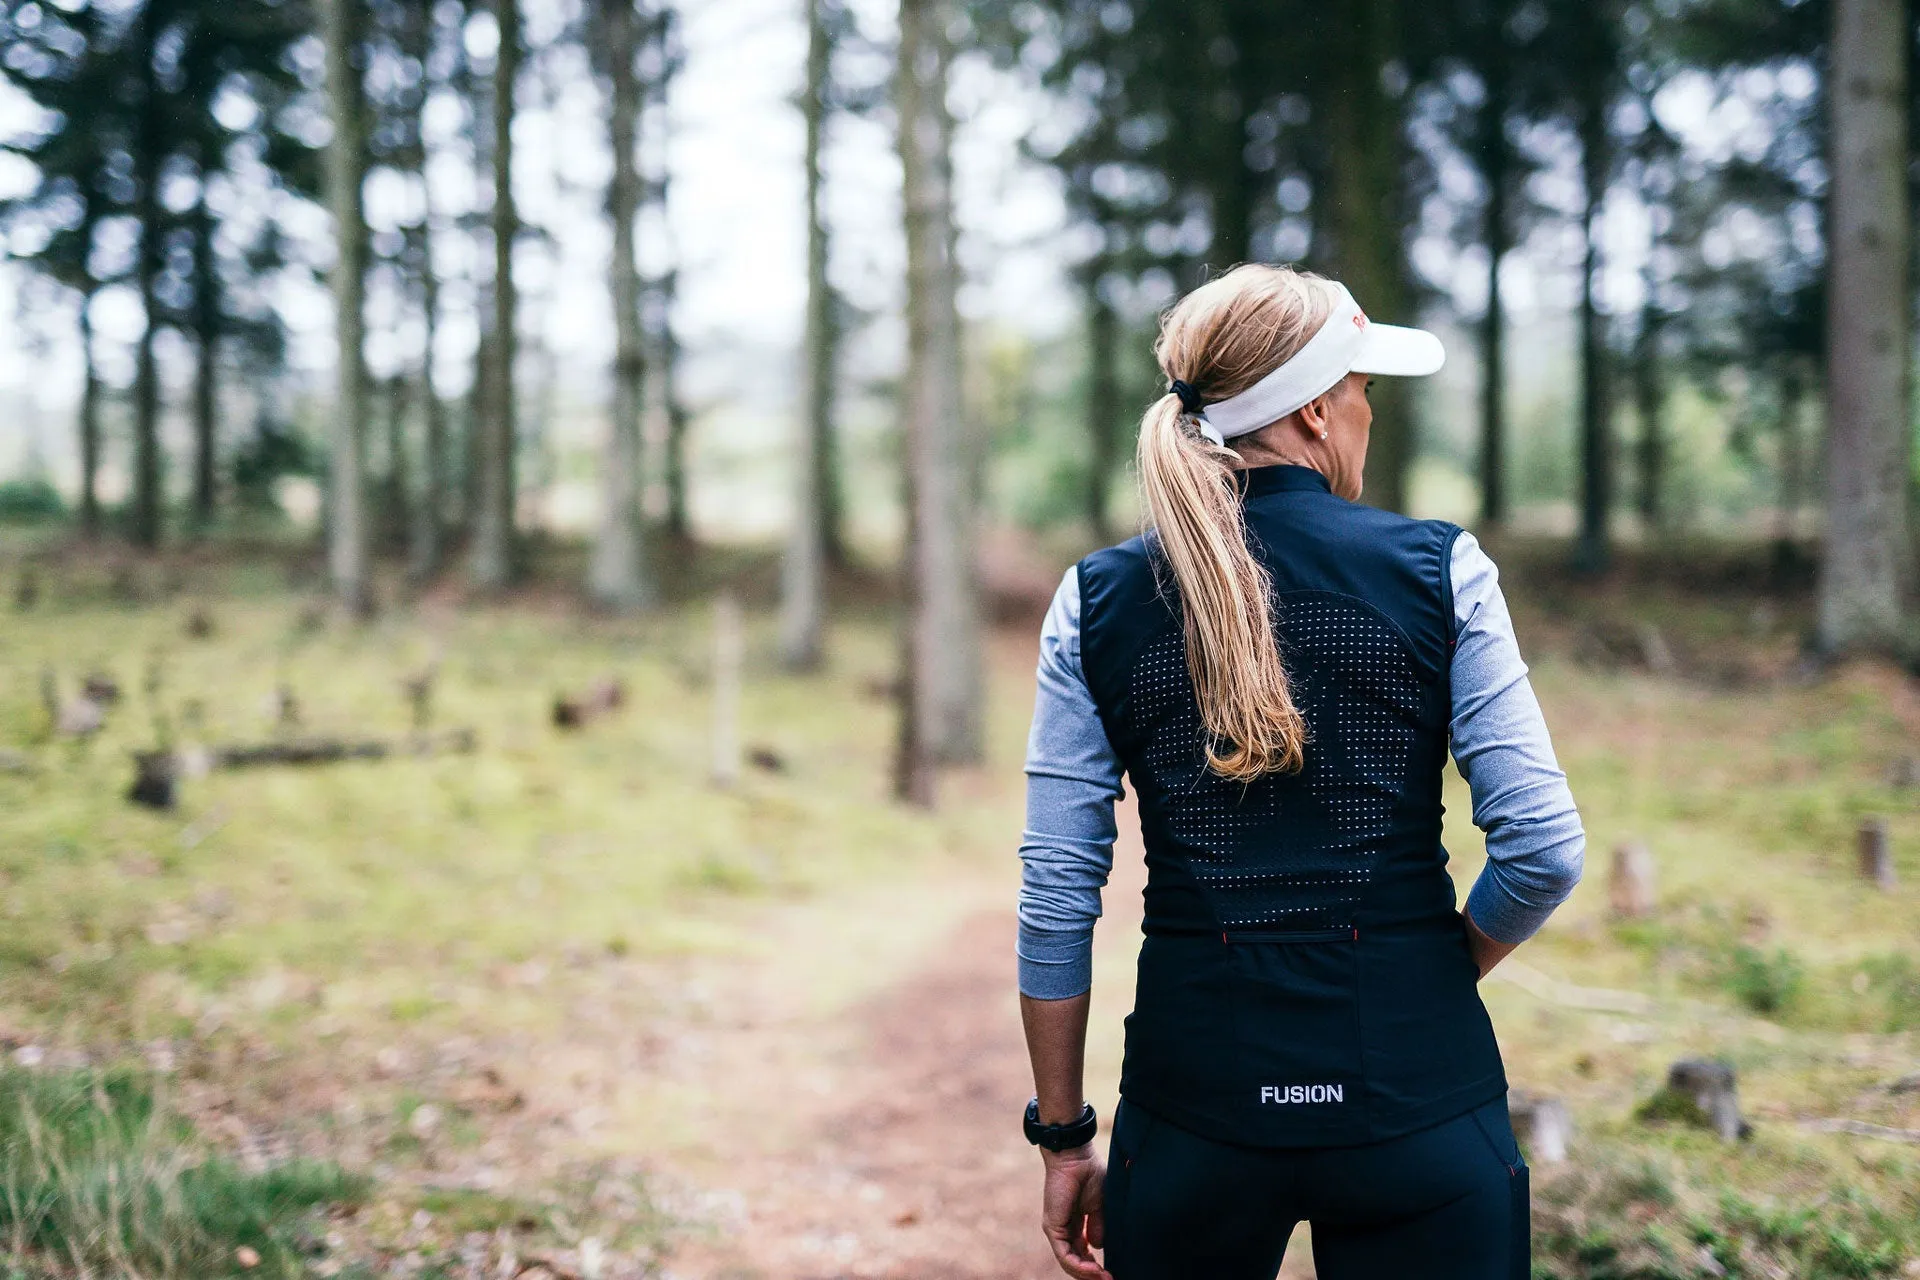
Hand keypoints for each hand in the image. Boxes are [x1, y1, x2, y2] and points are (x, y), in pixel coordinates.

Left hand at [1040, 1144, 1109, 1279]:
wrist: (1075, 1157)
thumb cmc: (1089, 1174)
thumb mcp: (1100, 1206)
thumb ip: (1099, 1227)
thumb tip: (1099, 1247)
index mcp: (1076, 1224)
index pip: (1083, 1254)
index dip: (1096, 1267)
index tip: (1113, 1272)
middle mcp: (1065, 1230)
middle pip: (1076, 1262)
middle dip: (1093, 1275)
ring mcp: (1057, 1230)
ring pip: (1070, 1263)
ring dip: (1088, 1274)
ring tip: (1105, 1279)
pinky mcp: (1052, 1228)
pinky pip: (1064, 1255)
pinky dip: (1080, 1266)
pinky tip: (1095, 1270)